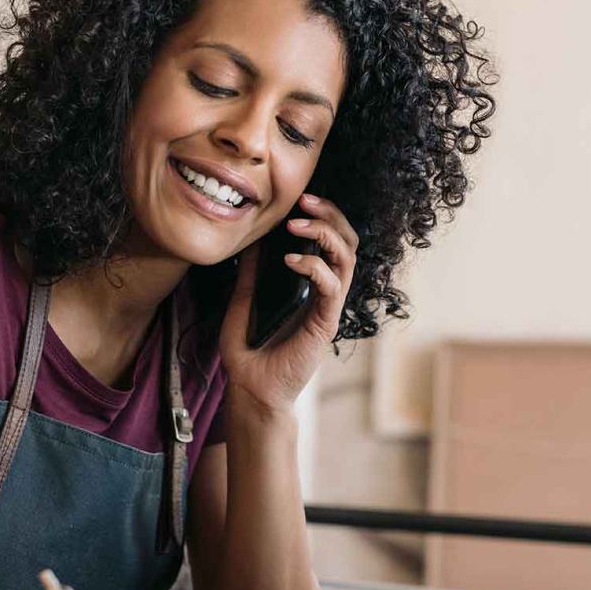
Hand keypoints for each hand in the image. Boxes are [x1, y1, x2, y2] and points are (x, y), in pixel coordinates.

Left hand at [219, 192, 358, 412]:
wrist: (250, 388)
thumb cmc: (248, 351)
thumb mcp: (242, 301)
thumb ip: (250, 274)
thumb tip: (251, 241)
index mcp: (310, 286)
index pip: (331, 242)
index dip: (323, 217)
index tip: (300, 201)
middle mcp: (325, 294)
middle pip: (348, 243)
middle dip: (331, 216)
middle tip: (306, 202)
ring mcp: (328, 307)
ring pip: (347, 259)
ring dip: (325, 234)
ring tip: (297, 225)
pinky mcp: (325, 323)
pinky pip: (331, 287)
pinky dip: (314, 266)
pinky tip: (290, 260)